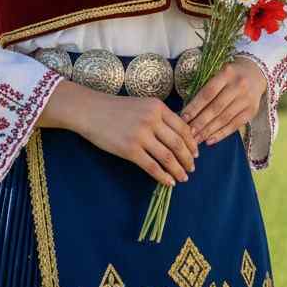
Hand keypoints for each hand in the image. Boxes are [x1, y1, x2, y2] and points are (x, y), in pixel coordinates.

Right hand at [68, 86, 199, 187]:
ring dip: (178, 170)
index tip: (196, 153)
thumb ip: (160, 117)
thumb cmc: (116, 108)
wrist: (91, 111)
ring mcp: (140, 135)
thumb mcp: (143, 105)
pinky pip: (152, 167)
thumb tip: (179, 136)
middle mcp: (152, 120)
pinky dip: (163, 176)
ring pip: (167, 157)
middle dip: (188, 159)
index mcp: (158, 107)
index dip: (192, 144)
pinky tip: (169, 182)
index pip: (183, 128)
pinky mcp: (129, 150)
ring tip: (182, 177)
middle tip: (192, 168)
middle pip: (178, 144)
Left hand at [179, 56, 267, 145]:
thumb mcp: (219, 74)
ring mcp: (246, 99)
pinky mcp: (252, 111)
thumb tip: (188, 112)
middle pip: (215, 108)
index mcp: (227, 73)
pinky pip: (234, 125)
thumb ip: (206, 89)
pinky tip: (210, 140)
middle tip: (188, 134)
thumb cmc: (231, 75)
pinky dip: (221, 134)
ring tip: (196, 139)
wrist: (256, 73)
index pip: (207, 93)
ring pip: (224, 119)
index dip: (194, 107)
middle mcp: (238, 86)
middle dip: (200, 123)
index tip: (183, 118)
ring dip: (208, 131)